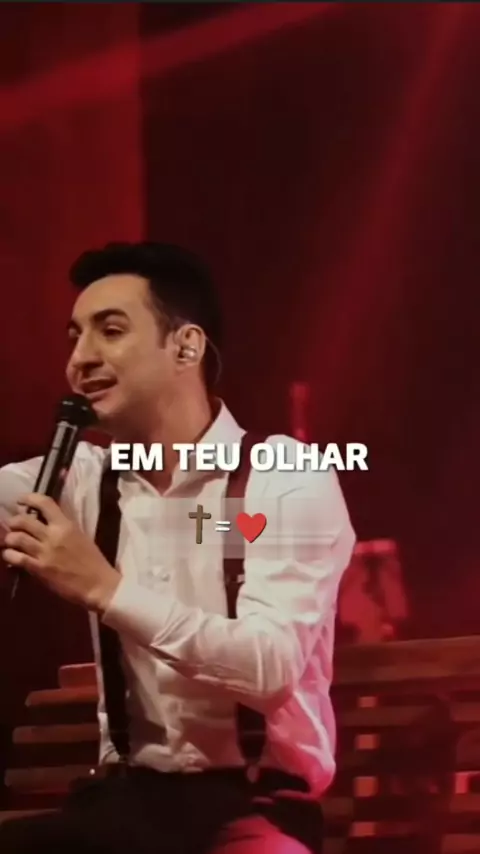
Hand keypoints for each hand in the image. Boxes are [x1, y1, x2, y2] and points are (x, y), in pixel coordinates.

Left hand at [2, 494, 119, 612]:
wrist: (98, 584)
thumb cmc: (92, 560)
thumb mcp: (80, 535)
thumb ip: (63, 526)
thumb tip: (46, 519)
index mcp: (66, 525)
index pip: (44, 503)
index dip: (28, 498)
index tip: (20, 500)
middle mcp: (53, 535)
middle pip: (23, 520)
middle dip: (13, 521)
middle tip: (13, 526)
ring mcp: (45, 552)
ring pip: (16, 538)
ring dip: (10, 538)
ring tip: (11, 542)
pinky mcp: (39, 569)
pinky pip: (16, 557)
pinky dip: (9, 554)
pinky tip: (10, 555)